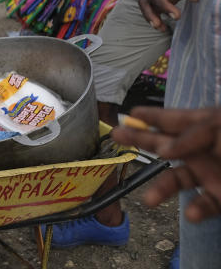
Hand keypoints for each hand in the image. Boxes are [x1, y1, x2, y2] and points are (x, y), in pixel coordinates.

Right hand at [112, 106, 220, 222]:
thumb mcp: (220, 127)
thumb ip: (192, 134)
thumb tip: (165, 149)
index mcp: (204, 127)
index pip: (173, 120)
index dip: (151, 116)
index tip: (131, 114)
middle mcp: (202, 150)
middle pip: (166, 145)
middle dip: (139, 140)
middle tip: (116, 135)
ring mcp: (211, 174)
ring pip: (178, 180)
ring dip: (162, 190)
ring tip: (149, 200)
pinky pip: (205, 205)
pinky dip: (196, 210)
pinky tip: (192, 214)